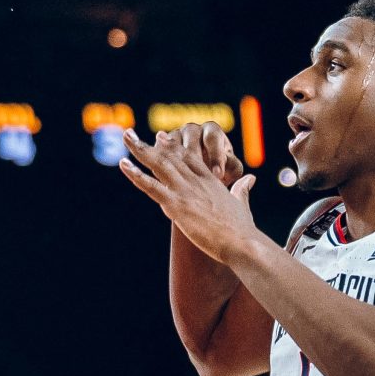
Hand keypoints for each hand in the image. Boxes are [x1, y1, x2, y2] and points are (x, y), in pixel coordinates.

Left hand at [120, 128, 262, 263]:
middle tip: (130, 133)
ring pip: (158, 164)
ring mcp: (184, 191)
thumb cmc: (243, 229)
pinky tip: (124, 164)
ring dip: (139, 150)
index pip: (187, 157)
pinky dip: (136, 174)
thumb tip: (250, 178)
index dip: (172, 147)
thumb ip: (242, 189)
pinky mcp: (177, 205)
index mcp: (209, 181)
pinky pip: (151, 186)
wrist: (243, 242)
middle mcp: (195, 181)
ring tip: (126, 136)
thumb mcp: (242, 204)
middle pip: (169, 156)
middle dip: (149, 144)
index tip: (160, 136)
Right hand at [165, 121, 242, 186]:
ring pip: (174, 145)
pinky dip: (165, 165)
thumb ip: (232, 165)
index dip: (215, 156)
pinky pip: (161, 153)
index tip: (218, 175)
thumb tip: (227, 164)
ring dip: (179, 161)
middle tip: (199, 177)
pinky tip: (169, 178)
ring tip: (184, 179)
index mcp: (212, 131)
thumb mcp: (230, 169)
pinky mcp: (160, 145)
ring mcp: (175, 135)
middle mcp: (192, 129)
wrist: (201, 179)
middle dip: (196, 158)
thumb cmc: (220, 171)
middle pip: (191, 138)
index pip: (213, 138)